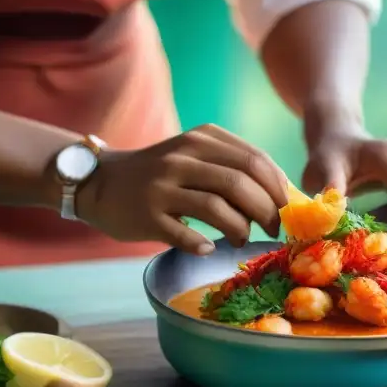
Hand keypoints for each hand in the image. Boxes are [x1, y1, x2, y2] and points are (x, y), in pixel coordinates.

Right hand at [79, 124, 288, 253]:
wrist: (101, 182)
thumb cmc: (161, 174)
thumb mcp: (195, 155)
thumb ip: (233, 166)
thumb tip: (281, 195)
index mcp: (200, 139)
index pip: (254, 160)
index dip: (278, 188)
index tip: (286, 208)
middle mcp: (182, 158)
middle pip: (240, 184)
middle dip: (266, 211)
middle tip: (272, 229)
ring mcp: (162, 186)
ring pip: (217, 209)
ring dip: (240, 230)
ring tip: (241, 238)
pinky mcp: (146, 214)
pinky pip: (186, 235)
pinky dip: (204, 244)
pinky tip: (209, 247)